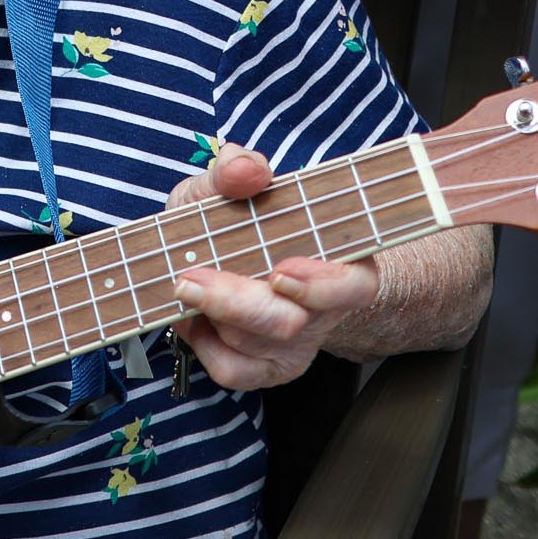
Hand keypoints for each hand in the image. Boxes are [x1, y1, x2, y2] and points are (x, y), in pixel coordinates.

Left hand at [163, 144, 378, 390]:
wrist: (218, 253)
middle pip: (289, 322)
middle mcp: (323, 309)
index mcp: (337, 258)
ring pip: (255, 345)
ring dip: (211, 317)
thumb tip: (244, 168)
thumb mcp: (228, 184)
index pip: (354, 285)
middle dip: (234, 303)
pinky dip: (203, 345)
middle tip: (189, 280)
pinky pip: (235, 371)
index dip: (323, 285)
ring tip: (183, 285)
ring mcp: (296, 342)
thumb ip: (236, 169)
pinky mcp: (266, 368)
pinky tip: (191, 318)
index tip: (280, 272)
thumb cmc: (235, 217)